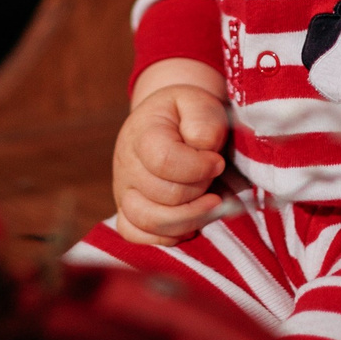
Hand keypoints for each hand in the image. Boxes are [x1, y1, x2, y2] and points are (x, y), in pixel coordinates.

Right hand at [112, 58, 228, 245]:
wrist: (169, 124)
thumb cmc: (188, 116)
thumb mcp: (200, 104)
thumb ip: (204, 120)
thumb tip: (202, 146)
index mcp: (142, 132)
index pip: (164, 161)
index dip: (198, 167)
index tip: (217, 162)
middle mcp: (126, 163)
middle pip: (163, 194)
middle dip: (199, 190)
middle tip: (213, 178)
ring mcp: (123, 190)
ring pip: (148, 220)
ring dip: (188, 218)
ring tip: (210, 204)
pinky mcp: (125, 211)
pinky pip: (135, 234)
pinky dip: (165, 235)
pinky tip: (189, 222)